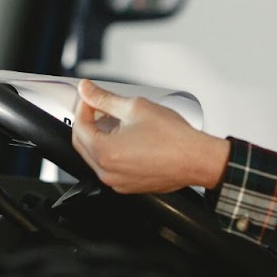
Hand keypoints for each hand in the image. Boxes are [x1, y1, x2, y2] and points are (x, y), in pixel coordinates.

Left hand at [71, 78, 229, 193]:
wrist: (197, 159)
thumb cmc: (174, 138)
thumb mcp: (135, 107)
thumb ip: (105, 98)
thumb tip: (87, 90)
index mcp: (105, 153)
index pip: (79, 127)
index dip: (82, 108)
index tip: (89, 98)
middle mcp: (108, 172)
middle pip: (82, 144)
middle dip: (87, 123)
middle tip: (98, 107)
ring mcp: (118, 182)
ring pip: (95, 157)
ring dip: (98, 137)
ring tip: (114, 121)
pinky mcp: (128, 186)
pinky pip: (110, 167)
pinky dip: (110, 151)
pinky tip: (124, 137)